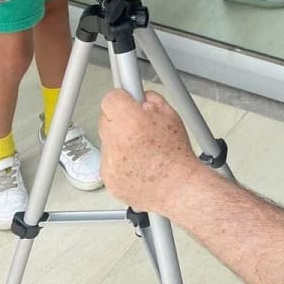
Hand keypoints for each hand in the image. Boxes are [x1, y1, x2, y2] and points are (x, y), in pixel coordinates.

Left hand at [99, 89, 198, 213]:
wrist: (178, 188)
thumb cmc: (177, 156)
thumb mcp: (170, 115)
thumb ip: (150, 100)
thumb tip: (138, 95)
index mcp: (131, 122)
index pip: (110, 98)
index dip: (120, 98)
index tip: (126, 101)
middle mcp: (116, 142)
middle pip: (105, 119)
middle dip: (119, 119)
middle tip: (137, 127)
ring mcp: (109, 162)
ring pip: (106, 141)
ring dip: (118, 142)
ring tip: (141, 150)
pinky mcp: (108, 178)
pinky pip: (108, 161)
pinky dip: (119, 161)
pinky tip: (137, 164)